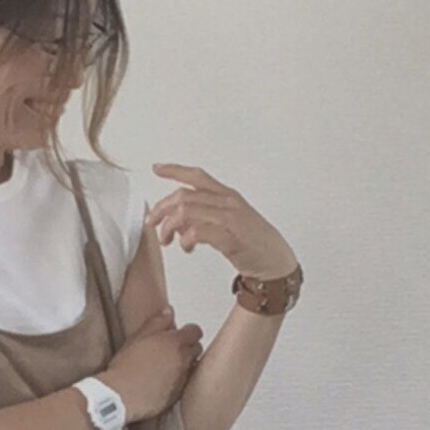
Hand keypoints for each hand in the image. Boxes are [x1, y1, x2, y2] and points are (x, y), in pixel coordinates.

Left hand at [146, 163, 298, 281]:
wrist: (276, 261)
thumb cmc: (254, 243)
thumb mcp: (230, 220)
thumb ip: (206, 214)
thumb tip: (179, 218)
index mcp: (228, 196)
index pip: (197, 176)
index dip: (175, 170)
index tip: (157, 168)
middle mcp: (228, 203)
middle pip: (184, 196)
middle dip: (162, 209)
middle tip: (153, 223)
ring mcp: (230, 219)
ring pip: (187, 212)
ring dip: (170, 227)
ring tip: (168, 240)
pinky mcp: (230, 238)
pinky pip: (197, 232)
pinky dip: (185, 239)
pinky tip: (186, 246)